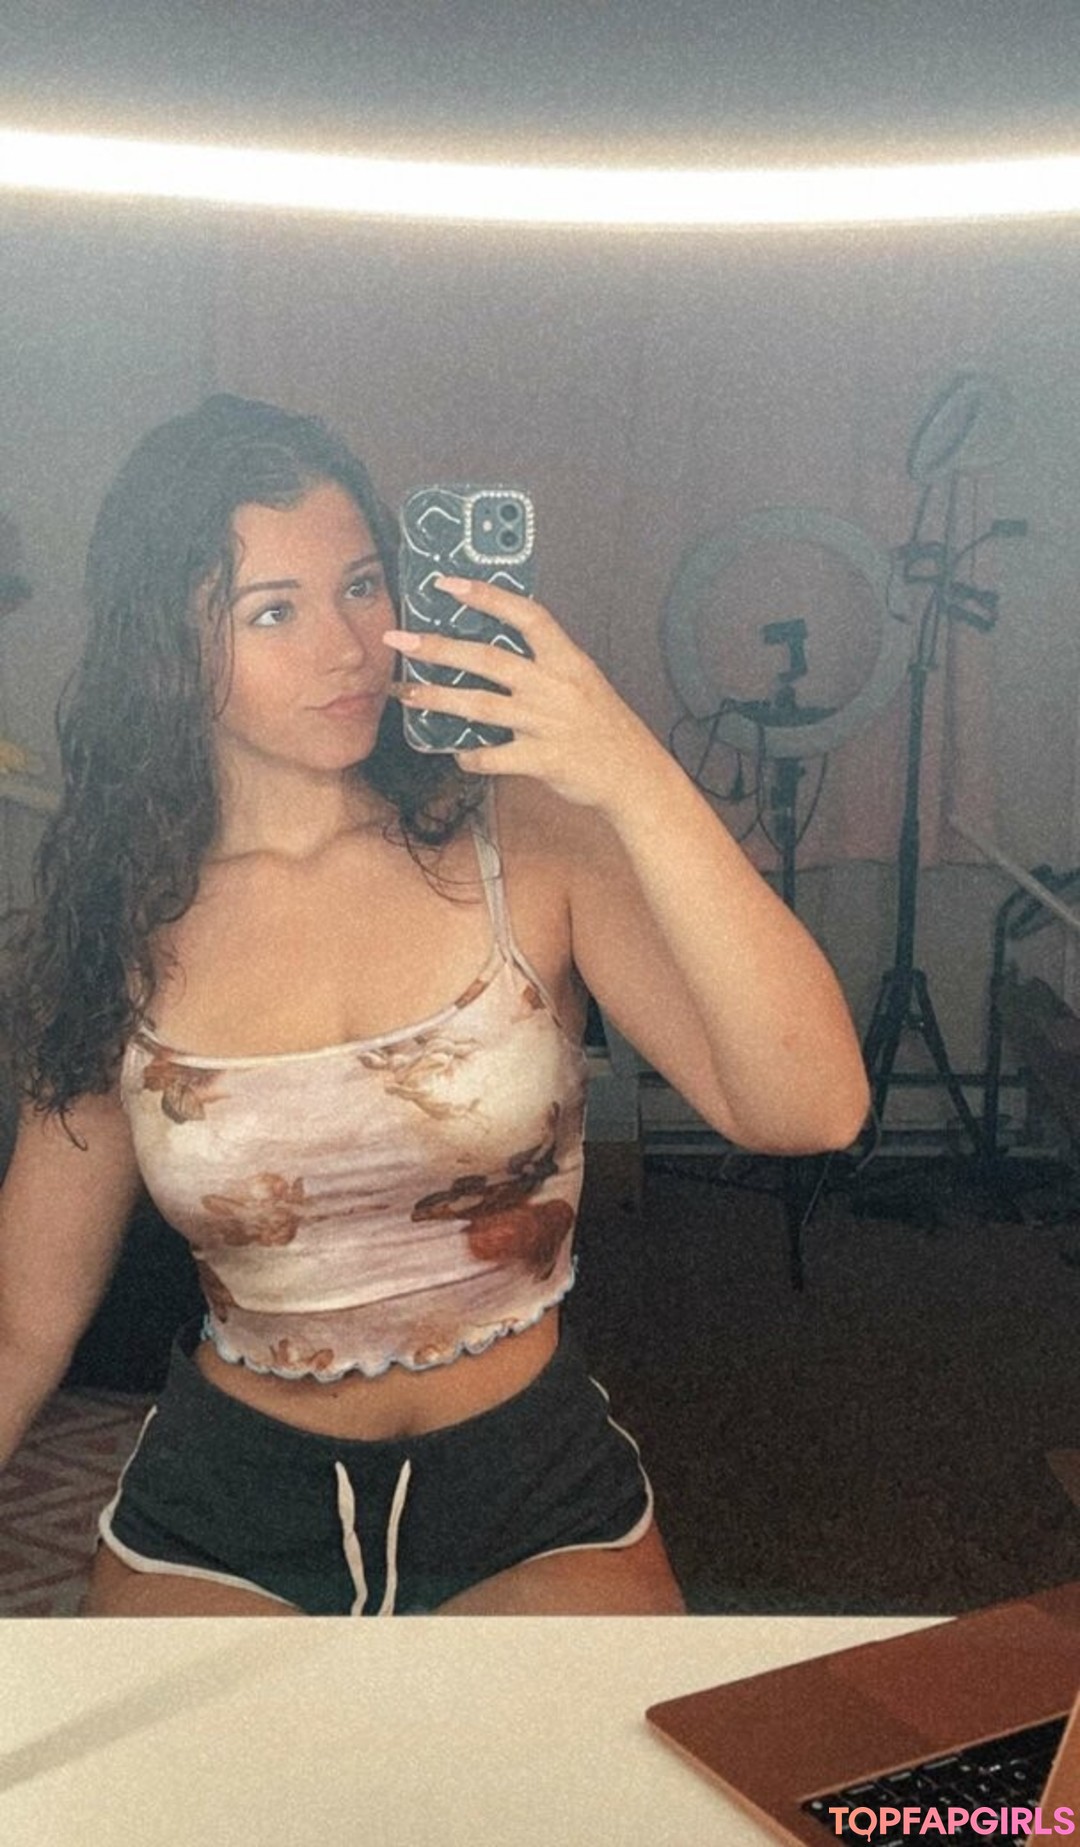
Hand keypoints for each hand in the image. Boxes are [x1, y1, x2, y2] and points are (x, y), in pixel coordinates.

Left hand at [382, 575, 666, 816]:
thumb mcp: (583, 680)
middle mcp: (554, 686)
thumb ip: (546, 663)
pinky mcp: (542, 760)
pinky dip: (470, 756)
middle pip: (488, 659)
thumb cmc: (604, 725)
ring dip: (438, 698)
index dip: (486, 596)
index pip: (526, 616)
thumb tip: (498, 647)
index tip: (447, 583)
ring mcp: (546, 723)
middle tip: (399, 640)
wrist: (635, 773)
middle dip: (439, 647)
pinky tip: (455, 754)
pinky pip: (494, 757)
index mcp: (567, 660)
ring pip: (481, 706)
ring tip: (405, 693)